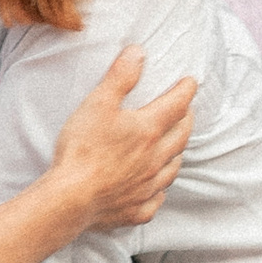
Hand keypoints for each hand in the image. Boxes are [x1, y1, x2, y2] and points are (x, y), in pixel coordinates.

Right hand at [47, 50, 197, 229]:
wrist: (71, 198)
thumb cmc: (82, 149)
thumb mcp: (98, 103)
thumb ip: (120, 77)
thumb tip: (138, 53)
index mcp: (148, 130)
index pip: (176, 105)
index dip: (185, 90)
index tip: (190, 82)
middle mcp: (155, 158)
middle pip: (180, 136)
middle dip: (186, 120)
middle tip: (186, 111)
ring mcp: (148, 186)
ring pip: (172, 168)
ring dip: (176, 153)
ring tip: (175, 146)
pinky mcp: (137, 209)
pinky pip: (156, 199)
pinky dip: (159, 190)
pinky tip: (155, 188)